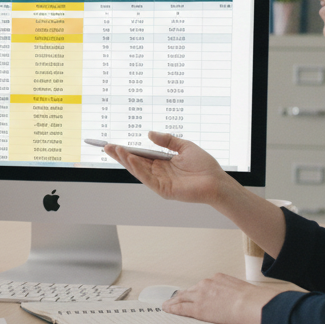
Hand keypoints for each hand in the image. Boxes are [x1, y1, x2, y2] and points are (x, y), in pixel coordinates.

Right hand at [104, 131, 231, 205]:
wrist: (216, 181)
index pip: (141, 155)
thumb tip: (149, 134)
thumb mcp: (184, 146)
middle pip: (136, 163)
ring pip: (139, 170)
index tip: (115, 144)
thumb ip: (167, 140)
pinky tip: (131, 160)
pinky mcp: (163, 190)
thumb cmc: (205, 166)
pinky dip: (138, 169)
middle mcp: (159, 172)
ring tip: (116, 151)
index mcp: (162, 162)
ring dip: (126, 160)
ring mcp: (160, 182)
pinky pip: (147, 179)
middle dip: (121, 155)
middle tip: (107, 147)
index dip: (128, 150)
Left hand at [161, 273, 282, 323]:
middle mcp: (206, 284)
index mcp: (217, 278)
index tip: (191, 293)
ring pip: (182, 298)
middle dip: (181, 295)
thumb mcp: (241, 288)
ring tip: (167, 305)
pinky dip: (173, 308)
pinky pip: (181, 308)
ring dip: (174, 302)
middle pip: (190, 290)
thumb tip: (236, 297)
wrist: (249, 303)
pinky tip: (168, 309)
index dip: (195, 291)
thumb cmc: (251, 298)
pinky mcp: (197, 308)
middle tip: (174, 299)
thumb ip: (232, 290)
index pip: (202, 286)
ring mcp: (200, 296)